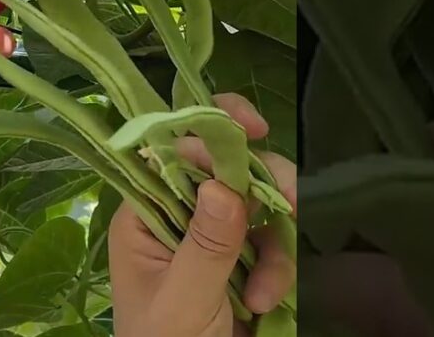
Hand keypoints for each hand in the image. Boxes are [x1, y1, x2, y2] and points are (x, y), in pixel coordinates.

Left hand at [109, 93, 296, 336]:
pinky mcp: (241, 260)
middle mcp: (175, 217)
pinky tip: (267, 305)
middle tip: (290, 205)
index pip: (173, 150)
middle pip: (226, 170)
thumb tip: (222, 183)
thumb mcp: (184, 301)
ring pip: (258, 206)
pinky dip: (280, 269)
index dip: (212, 128)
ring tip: (266, 297)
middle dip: (261, 190)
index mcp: (143, 216)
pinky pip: (272, 241)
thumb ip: (205, 245)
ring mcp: (211, 237)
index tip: (254, 128)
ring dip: (274, 246)